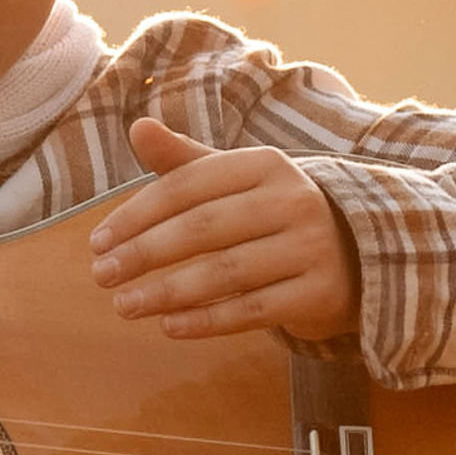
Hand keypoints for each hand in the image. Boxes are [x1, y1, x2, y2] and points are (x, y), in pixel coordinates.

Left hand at [87, 120, 361, 343]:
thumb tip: (137, 127)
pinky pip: (253, 310)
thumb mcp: (236, 183)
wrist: (357, 256)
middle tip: (102, 276)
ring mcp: (310, 248)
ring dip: (167, 292)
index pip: (188, 186)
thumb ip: (185, 162)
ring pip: (226, 272)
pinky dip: (207, 320)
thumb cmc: (275, 216)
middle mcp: (292, 200)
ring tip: (124, 306)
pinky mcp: (320, 293)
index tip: (98, 242)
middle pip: (203, 228)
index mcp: (265, 164)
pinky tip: (169, 327)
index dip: (137, 214)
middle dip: (145, 253)